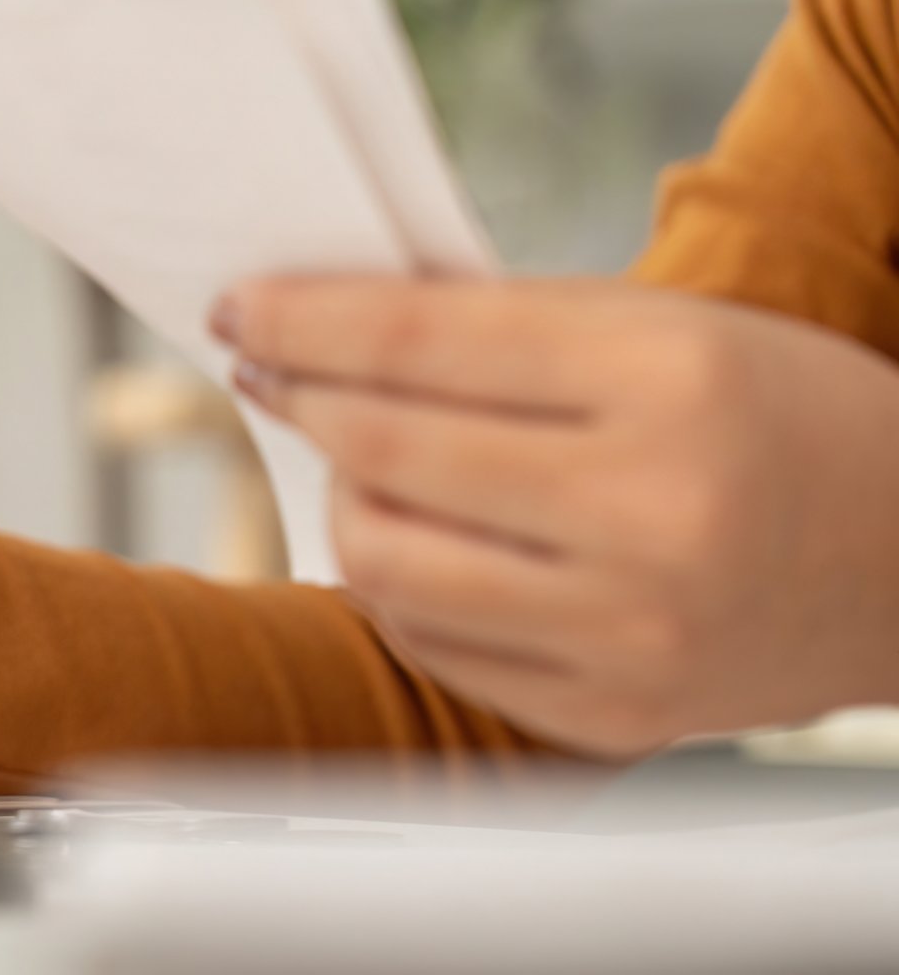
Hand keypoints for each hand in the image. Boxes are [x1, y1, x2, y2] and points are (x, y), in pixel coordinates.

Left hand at [216, 277, 898, 757]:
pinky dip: (398, 586)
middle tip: (274, 369)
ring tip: (356, 458)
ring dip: (340, 498)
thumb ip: (500, 325)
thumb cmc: (783, 419)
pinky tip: (415, 539)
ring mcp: (632, 631)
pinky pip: (435, 646)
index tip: (238, 306)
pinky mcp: (613, 714)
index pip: (419, 344)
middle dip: (301, 398)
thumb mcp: (669, 327)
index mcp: (671, 383)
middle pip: (385, 453)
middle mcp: (652, 516)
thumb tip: (323, 322)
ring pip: (385, 564)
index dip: (303, 321)